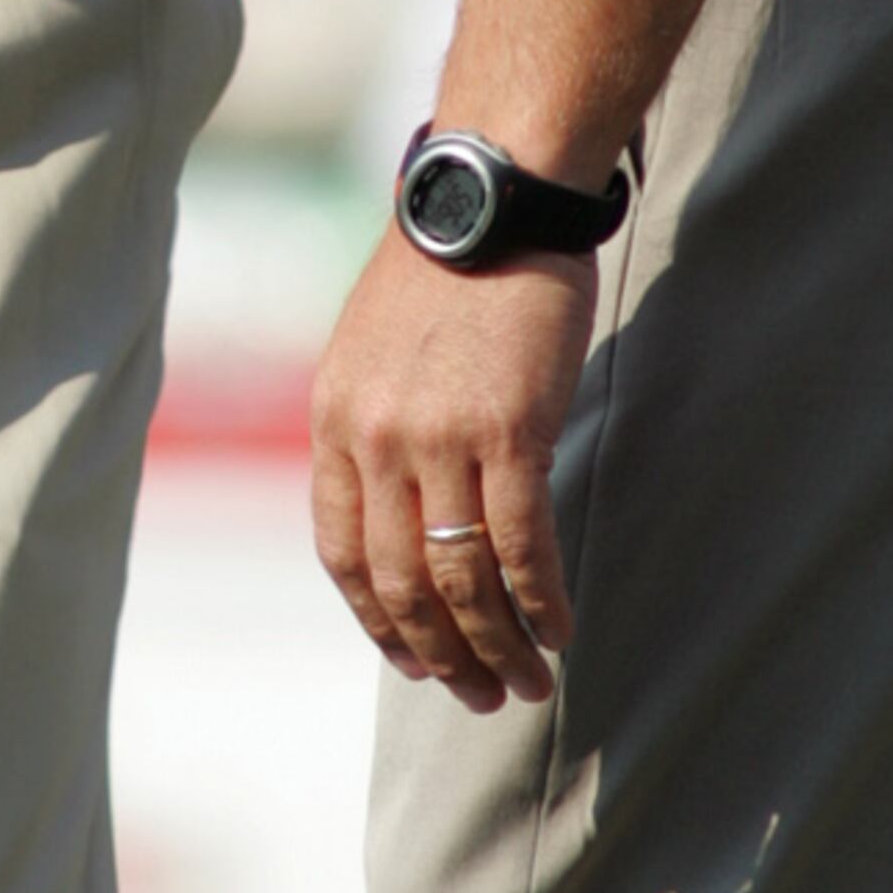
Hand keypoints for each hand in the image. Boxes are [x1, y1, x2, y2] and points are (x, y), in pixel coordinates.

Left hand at [310, 225, 594, 708]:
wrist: (493, 197)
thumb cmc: (447, 268)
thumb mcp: (373, 349)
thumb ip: (376, 427)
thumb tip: (401, 504)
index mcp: (333, 423)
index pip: (342, 553)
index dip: (377, 621)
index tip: (411, 658)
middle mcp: (374, 440)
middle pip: (399, 583)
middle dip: (440, 654)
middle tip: (475, 695)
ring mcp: (439, 439)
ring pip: (461, 577)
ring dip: (495, 645)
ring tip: (524, 683)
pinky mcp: (510, 430)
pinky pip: (522, 544)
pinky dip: (540, 601)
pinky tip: (559, 631)